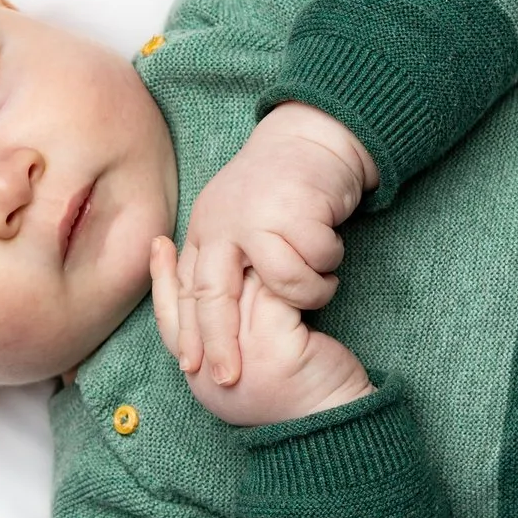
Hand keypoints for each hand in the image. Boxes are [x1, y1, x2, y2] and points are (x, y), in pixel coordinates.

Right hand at [151, 236, 374, 426]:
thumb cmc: (297, 385)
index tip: (156, 246)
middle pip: (189, 302)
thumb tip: (206, 287)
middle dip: (177, 265)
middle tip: (168, 233)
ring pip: (230, 290)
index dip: (161, 283)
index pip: (169, 322)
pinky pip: (270, 291)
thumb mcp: (252, 361)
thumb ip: (227, 333)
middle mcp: (212, 372)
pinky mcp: (272, 345)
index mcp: (202, 378)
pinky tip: (282, 252)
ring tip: (236, 230)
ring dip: (239, 258)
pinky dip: (282, 271)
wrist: (337, 414)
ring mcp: (241, 357)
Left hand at [176, 102, 377, 387]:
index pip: (185, 292)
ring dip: (309, 293)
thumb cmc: (281, 193)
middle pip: (213, 295)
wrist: (312, 140)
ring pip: (281, 282)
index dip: (187, 333)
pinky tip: (332, 250)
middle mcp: (220, 223)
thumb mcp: (239, 227)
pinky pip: (317, 259)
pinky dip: (330, 263)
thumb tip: (209, 327)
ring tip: (321, 287)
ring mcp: (255, 214)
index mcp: (204, 231)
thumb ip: (222, 265)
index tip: (192, 369)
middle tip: (230, 378)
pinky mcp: (294, 205)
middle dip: (221, 341)